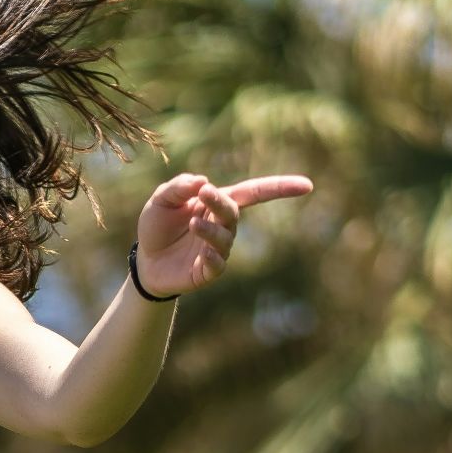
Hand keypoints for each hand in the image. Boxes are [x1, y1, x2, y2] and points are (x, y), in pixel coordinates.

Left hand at [133, 172, 313, 297]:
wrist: (145, 261)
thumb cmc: (157, 226)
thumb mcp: (160, 200)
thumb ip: (178, 187)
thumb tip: (202, 180)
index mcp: (217, 204)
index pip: (253, 192)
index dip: (280, 188)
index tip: (307, 186)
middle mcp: (223, 226)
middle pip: (232, 212)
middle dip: (221, 203)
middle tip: (205, 193)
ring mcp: (217, 250)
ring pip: (225, 238)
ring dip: (211, 230)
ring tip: (193, 223)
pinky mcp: (207, 271)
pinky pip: (217, 266)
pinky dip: (213, 258)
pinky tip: (204, 254)